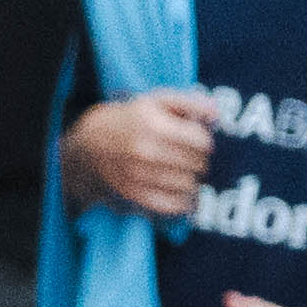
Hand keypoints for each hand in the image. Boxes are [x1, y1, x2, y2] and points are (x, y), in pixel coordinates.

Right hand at [60, 87, 213, 219]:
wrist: (90, 145)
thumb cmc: (132, 119)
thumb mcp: (157, 101)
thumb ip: (189, 103)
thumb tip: (216, 115)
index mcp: (155, 125)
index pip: (202, 142)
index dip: (206, 141)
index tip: (198, 141)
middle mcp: (146, 151)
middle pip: (197, 165)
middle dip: (200, 161)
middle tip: (193, 159)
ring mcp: (139, 176)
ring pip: (188, 186)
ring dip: (193, 181)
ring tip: (187, 174)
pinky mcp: (135, 195)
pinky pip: (172, 206)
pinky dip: (183, 202)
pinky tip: (181, 193)